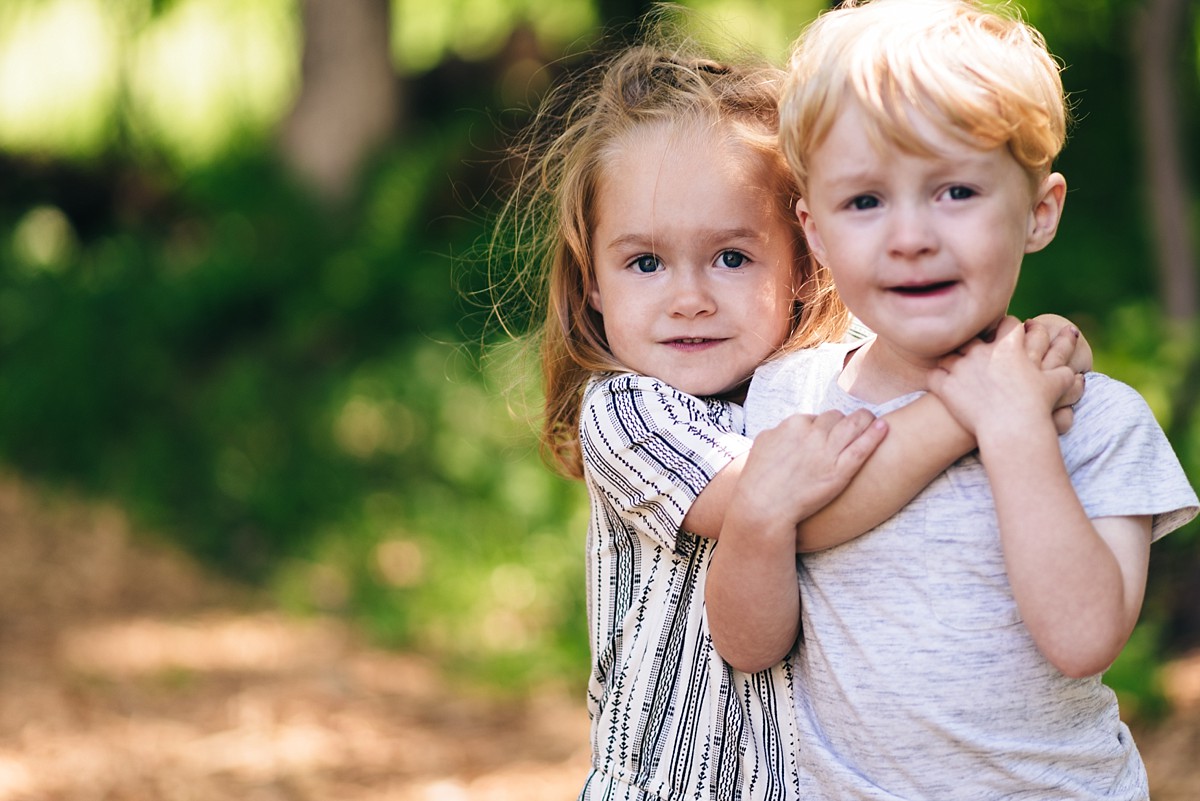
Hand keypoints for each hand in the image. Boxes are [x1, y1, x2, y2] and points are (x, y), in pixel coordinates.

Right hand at [736, 408, 886, 529]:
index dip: (823, 426)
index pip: (817, 417)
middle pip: (836, 417)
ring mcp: (828, 451)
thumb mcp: (764, 443)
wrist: (764, 506)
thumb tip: (789, 429)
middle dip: (843, 422)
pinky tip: (883, 427)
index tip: (826, 434)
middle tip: (849, 428)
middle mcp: (813, 433)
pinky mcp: (841, 471)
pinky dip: (875, 435)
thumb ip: (780, 432)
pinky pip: (862, 448)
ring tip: (872, 420)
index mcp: (794, 424)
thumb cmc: (759, 479)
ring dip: (864, 419)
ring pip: (854, 425)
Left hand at [929, 316, 1075, 442]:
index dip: (1005, 329)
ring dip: (951, 361)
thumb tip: (1077, 374)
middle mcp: (981, 351)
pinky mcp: (946, 386)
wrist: (1013, 428)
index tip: (1004, 337)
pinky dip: (936, 380)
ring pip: (948, 355)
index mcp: (1008, 345)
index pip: (1005, 324)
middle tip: (974, 353)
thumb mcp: (1059, 384)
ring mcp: (960, 367)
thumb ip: (1066, 373)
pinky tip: (940, 384)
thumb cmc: (1038, 406)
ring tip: (954, 369)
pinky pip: (934, 376)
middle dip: (972, 343)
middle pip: (971, 337)